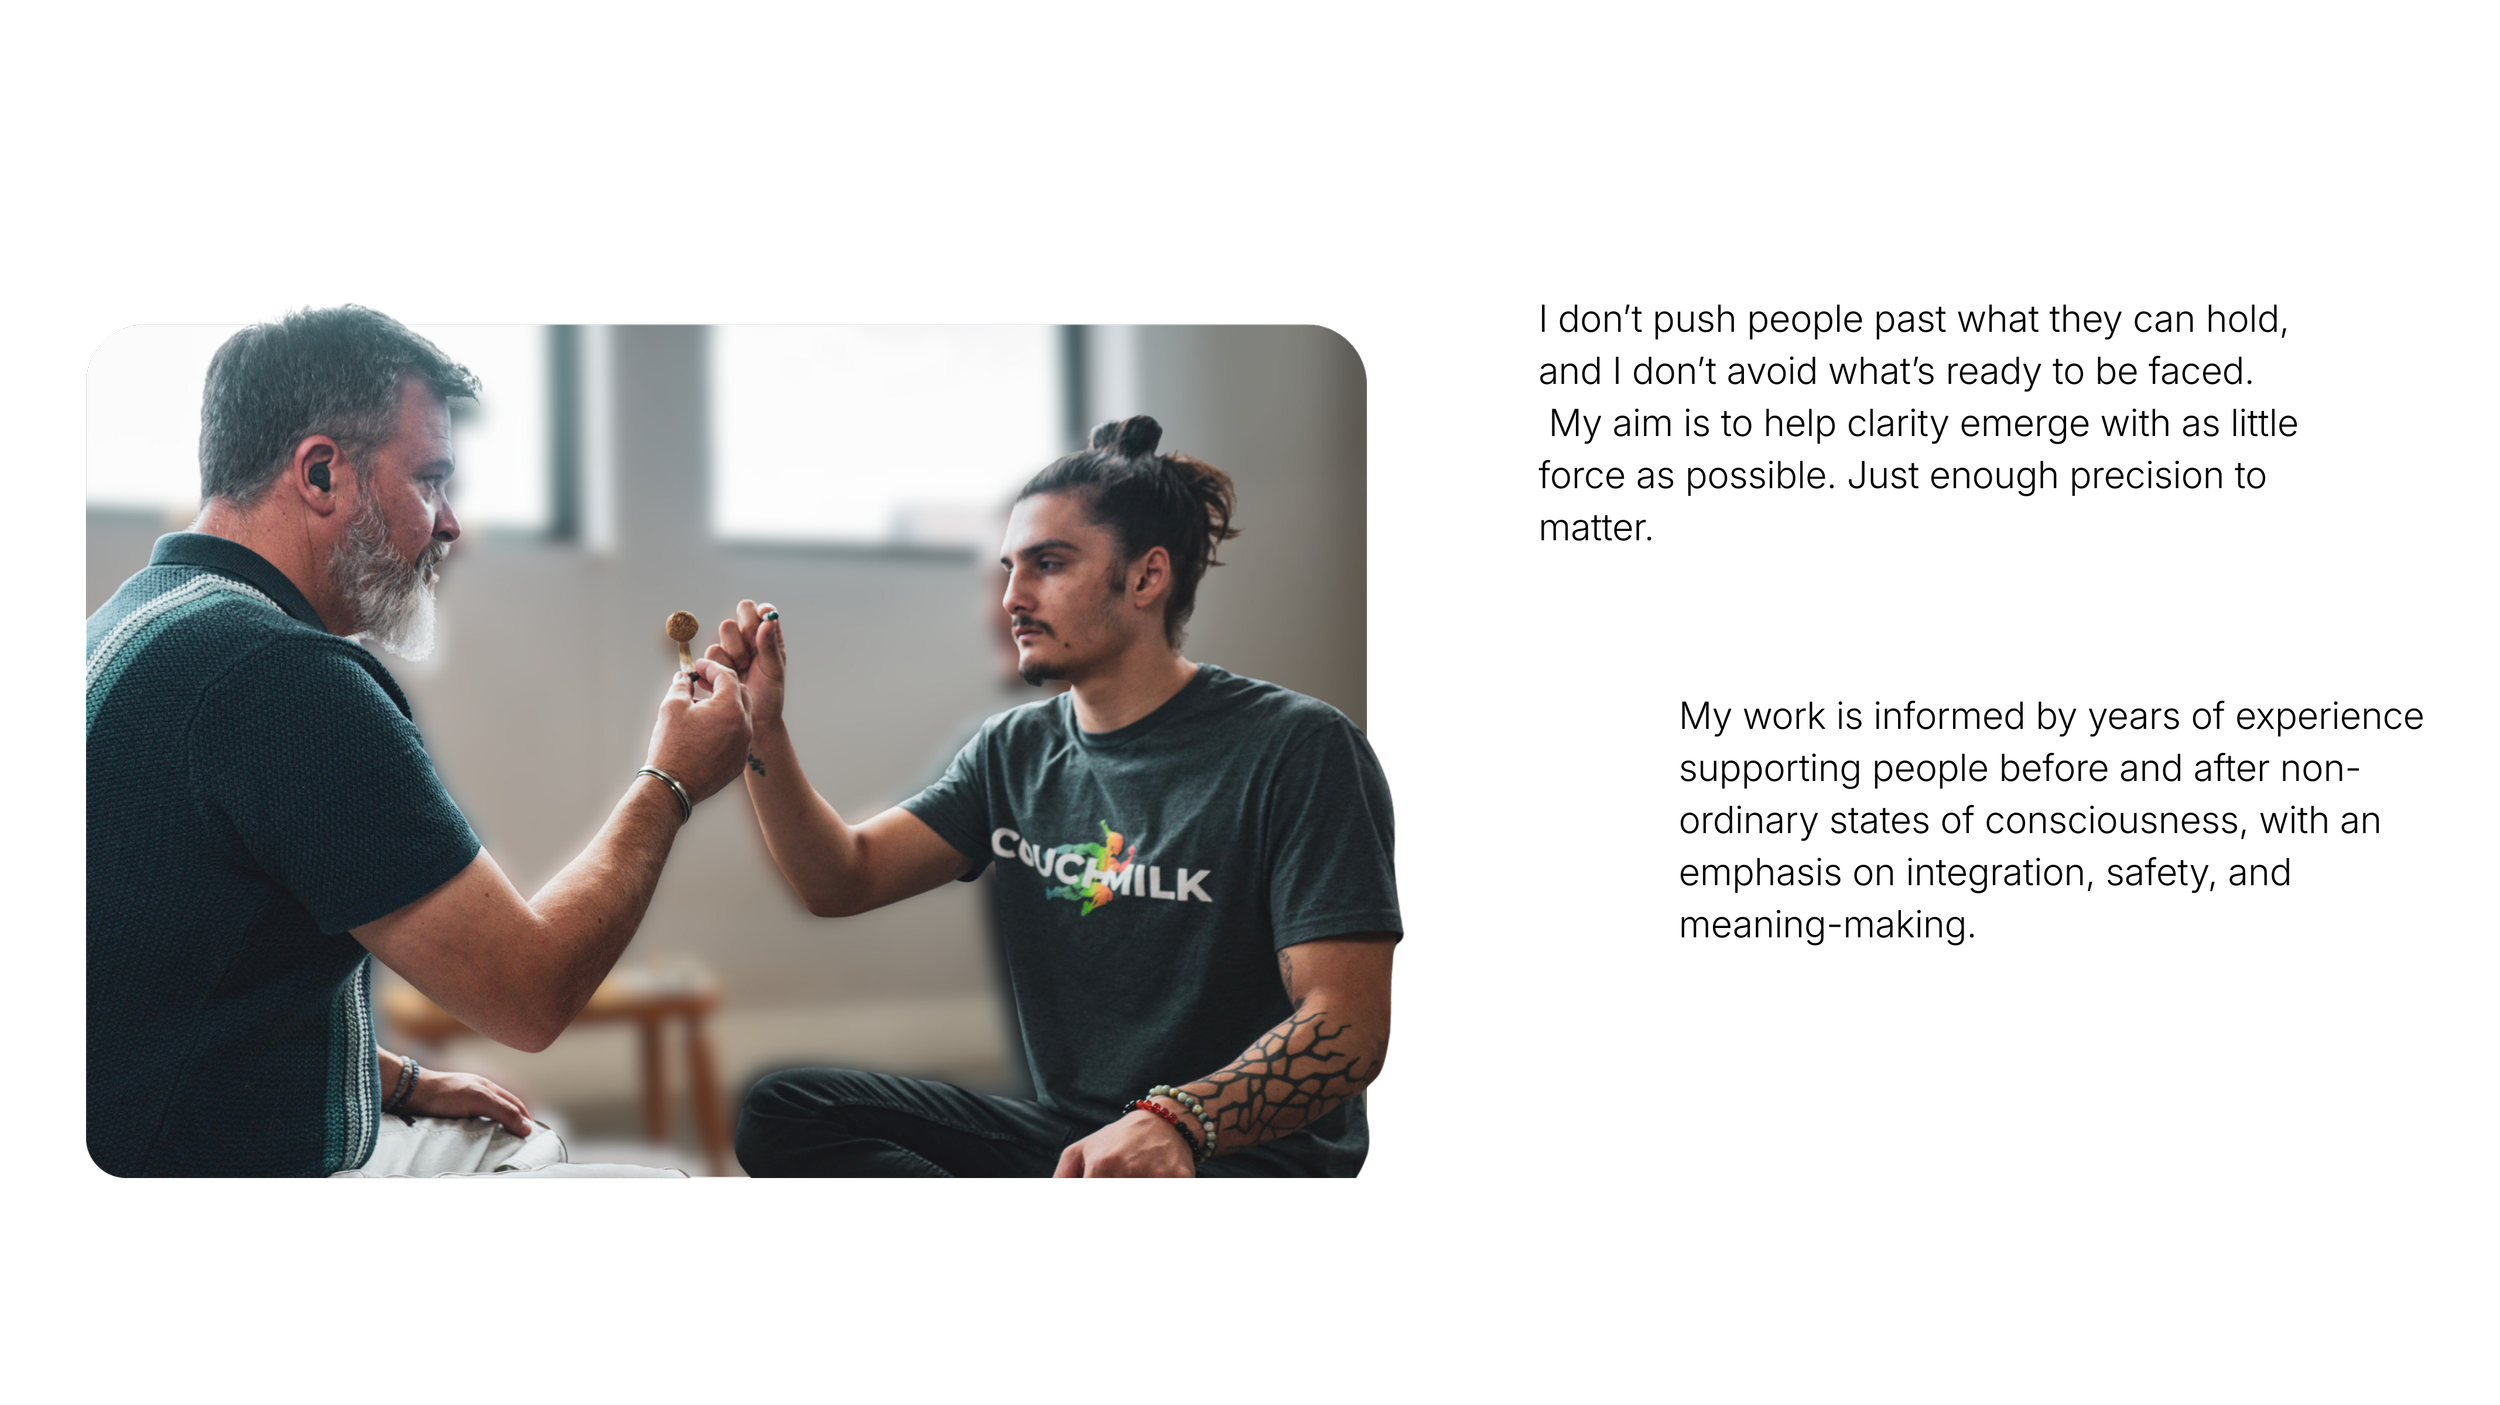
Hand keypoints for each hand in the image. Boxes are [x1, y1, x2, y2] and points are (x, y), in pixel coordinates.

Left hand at [400, 1068, 535, 1139]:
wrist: (411, 1092)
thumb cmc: (445, 1093)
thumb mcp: (480, 1100)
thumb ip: (504, 1111)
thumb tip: (528, 1128)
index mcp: (489, 1087)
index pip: (516, 1104)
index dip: (526, 1118)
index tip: (532, 1135)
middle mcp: (479, 1092)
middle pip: (504, 1108)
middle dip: (515, 1121)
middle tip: (520, 1139)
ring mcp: (464, 1100)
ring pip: (488, 1114)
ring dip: (497, 1125)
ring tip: (502, 1140)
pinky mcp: (451, 1109)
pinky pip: (473, 1120)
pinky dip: (481, 1128)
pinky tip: (478, 1135)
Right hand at [647, 657, 752, 804]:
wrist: (672, 785)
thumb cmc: (671, 745)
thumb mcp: (672, 706)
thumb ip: (681, 685)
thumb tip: (684, 677)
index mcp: (730, 709)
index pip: (728, 676)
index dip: (711, 667)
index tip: (698, 666)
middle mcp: (744, 726)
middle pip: (740, 694)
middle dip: (723, 684)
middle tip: (703, 681)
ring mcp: (744, 746)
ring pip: (741, 716)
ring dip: (725, 706)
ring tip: (701, 706)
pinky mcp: (739, 762)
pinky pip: (738, 737)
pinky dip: (726, 727)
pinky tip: (706, 729)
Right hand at [705, 599, 784, 735]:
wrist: (751, 719)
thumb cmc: (769, 694)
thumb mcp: (774, 669)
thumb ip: (770, 644)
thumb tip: (769, 620)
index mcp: (766, 636)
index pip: (761, 611)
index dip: (760, 611)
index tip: (763, 616)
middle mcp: (747, 638)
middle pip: (740, 614)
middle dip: (746, 631)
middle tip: (753, 650)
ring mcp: (730, 648)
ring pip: (724, 631)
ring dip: (735, 651)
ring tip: (743, 669)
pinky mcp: (714, 662)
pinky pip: (712, 652)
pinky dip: (722, 665)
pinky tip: (731, 677)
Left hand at [1052, 1109, 1198, 1177]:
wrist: (1164, 1121)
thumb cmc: (1117, 1140)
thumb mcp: (1082, 1150)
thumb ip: (1063, 1176)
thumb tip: (1058, 1191)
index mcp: (1101, 1165)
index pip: (1092, 1192)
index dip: (1096, 1186)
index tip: (1106, 1178)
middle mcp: (1128, 1170)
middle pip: (1120, 1191)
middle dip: (1121, 1183)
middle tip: (1126, 1173)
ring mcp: (1155, 1176)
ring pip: (1140, 1189)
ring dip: (1138, 1182)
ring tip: (1139, 1171)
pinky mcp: (1179, 1179)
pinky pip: (1168, 1188)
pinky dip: (1160, 1180)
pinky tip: (1156, 1174)